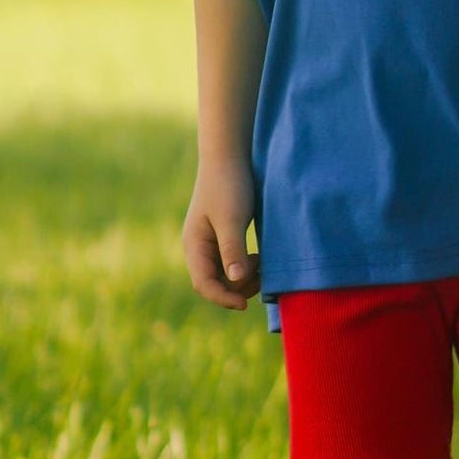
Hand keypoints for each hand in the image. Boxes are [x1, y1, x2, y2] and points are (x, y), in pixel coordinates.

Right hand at [183, 161, 260, 308]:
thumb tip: (235, 281)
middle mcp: (199, 247)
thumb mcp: (232, 218)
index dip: (224, 298)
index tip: (246, 303)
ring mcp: (210, 241)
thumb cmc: (229, 184)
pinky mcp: (224, 235)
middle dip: (237, 287)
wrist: (230, 154)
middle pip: (215, 283)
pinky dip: (246, 266)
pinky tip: (260, 256)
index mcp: (194, 245)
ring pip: (225, 275)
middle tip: (261, 275)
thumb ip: (232, 250)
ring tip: (263, 265)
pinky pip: (232, 262)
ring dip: (243, 278)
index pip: (204, 284)